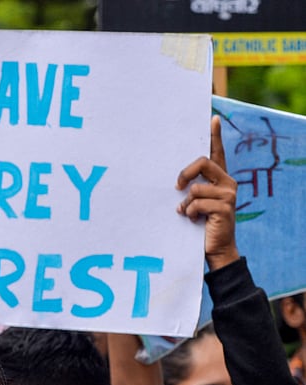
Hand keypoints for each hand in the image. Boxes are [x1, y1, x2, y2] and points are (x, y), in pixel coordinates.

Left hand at [176, 116, 238, 270]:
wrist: (214, 248)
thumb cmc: (200, 223)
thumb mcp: (193, 201)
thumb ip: (189, 187)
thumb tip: (173, 179)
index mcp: (219, 179)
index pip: (217, 153)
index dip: (215, 136)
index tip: (212, 119)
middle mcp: (227, 182)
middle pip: (203, 162)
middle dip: (185, 173)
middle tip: (176, 187)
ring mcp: (228, 194)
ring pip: (196, 187)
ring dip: (186, 202)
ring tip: (187, 213)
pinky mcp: (225, 207)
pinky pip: (197, 203)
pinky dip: (189, 212)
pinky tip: (193, 220)